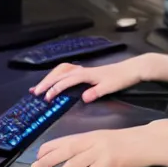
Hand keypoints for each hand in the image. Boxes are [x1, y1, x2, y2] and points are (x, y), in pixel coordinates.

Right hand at [29, 54, 154, 103]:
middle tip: (35, 92)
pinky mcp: (87, 72)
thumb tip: (83, 98)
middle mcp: (83, 70)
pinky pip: (67, 71)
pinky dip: (57, 75)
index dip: (56, 88)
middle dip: (47, 82)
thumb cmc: (122, 78)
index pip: (67, 80)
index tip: (47, 97)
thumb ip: (96, 92)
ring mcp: (85, 70)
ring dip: (50, 78)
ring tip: (39, 87)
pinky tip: (54, 81)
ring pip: (62, 70)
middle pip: (60, 73)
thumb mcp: (110, 87)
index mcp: (87, 74)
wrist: (132, 68)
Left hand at [31, 118, 167, 166]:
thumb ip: (98, 145)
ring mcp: (102, 150)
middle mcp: (95, 139)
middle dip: (49, 158)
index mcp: (96, 133)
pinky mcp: (110, 161)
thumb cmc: (136, 141)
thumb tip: (84, 157)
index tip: (40, 152)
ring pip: (74, 162)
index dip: (53, 146)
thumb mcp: (113, 139)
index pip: (69, 138)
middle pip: (67, 148)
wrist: (154, 140)